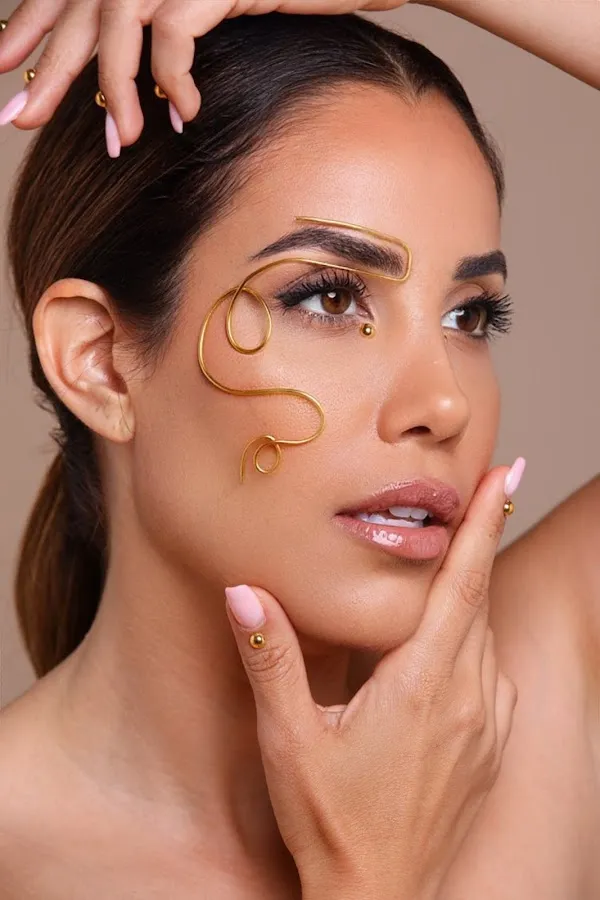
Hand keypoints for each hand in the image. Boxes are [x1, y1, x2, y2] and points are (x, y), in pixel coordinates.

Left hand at [0, 0, 407, 144]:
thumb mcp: (226, 19)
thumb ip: (179, 36)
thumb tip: (152, 91)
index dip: (36, 28)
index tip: (8, 69)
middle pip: (81, 8)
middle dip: (45, 65)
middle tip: (17, 115)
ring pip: (118, 23)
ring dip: (114, 90)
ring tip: (121, 142)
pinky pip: (173, 34)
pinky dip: (172, 80)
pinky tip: (184, 116)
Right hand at [225, 463, 522, 899]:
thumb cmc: (333, 821)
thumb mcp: (290, 739)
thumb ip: (271, 658)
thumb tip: (243, 591)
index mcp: (426, 681)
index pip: (461, 581)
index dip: (482, 522)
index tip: (503, 472)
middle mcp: (471, 695)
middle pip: (478, 597)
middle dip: (480, 539)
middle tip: (484, 487)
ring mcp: (490, 723)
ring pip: (486, 633)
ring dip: (474, 589)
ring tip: (459, 555)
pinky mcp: (493, 746)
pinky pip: (493, 672)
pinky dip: (475, 638)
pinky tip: (453, 642)